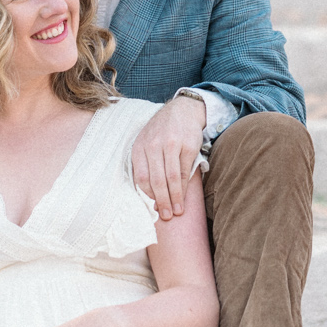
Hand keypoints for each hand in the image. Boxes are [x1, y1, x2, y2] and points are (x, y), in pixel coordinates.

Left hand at [131, 96, 205, 220]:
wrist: (183, 110)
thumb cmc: (162, 132)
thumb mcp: (147, 143)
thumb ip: (146, 166)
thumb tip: (150, 199)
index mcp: (140, 146)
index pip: (140, 177)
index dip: (147, 196)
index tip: (153, 208)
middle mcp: (153, 145)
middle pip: (156, 180)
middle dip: (162, 201)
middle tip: (166, 216)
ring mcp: (171, 144)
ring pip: (171, 178)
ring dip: (175, 198)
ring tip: (177, 211)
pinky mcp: (187, 145)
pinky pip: (185, 171)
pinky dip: (185, 187)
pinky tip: (184, 196)